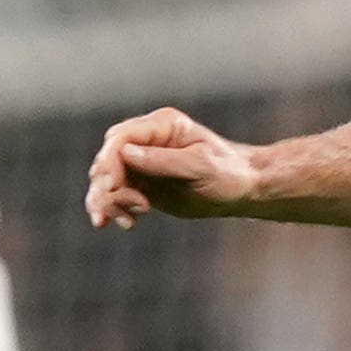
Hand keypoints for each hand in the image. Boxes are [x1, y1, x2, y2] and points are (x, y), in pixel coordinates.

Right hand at [86, 107, 260, 227]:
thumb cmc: (229, 172)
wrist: (244, 190)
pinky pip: (119, 196)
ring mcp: (142, 164)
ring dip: (108, 201)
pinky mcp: (143, 185)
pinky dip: (115, 209)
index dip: (110, 161)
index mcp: (161, 126)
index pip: (121, 138)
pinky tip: (125, 224)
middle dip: (106, 185)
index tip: (111, 185)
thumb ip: (165, 160)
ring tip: (125, 222)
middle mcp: (146, 141)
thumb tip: (126, 154)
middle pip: (108, 159)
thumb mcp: (201, 165)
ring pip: (108, 180)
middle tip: (120, 209)